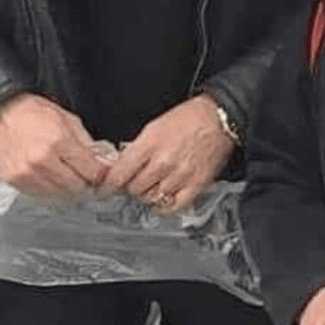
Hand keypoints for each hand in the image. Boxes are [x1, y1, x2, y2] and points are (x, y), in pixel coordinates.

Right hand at [0, 93, 109, 197]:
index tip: (103, 173)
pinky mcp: (14, 181)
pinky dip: (50, 189)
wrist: (2, 113)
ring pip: (59, 194)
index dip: (101, 174)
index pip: (90, 171)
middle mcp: (41, 161)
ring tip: (67, 173)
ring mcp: (26, 174)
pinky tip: (51, 175)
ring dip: (68, 187)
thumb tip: (105, 161)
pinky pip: (40, 195)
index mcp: (59, 142)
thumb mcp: (69, 120)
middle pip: (76, 186)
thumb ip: (88, 143)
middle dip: (86, 181)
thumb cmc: (34, 113)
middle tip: (86, 174)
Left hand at [98, 94, 233, 209]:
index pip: (119, 174)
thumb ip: (138, 147)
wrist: (219, 118)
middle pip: (134, 189)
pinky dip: (164, 206)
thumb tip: (122, 166)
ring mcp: (180, 176)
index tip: (105, 189)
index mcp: (150, 143)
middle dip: (131, 185)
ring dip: (148, 194)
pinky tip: (163, 197)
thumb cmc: (189, 117)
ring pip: (151, 198)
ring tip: (153, 184)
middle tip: (136, 179)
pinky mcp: (196, 185)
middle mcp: (163, 162)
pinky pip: (172, 207)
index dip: (108, 185)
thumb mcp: (155, 125)